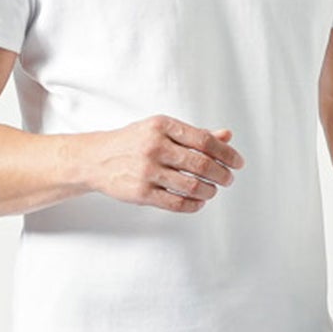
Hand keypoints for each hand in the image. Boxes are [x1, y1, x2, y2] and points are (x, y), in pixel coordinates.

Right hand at [87, 116, 243, 211]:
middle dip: (221, 174)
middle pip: (201, 164)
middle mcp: (154, 146)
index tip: (237, 162)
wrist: (95, 159)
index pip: (204, 140)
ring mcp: (147, 171)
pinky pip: (176, 203)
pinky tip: (198, 202)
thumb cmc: (133, 142)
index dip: (226, 153)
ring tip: (212, 190)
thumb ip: (194, 134)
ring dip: (209, 191)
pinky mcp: (141, 193)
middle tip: (228, 179)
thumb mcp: (161, 130)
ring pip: (191, 185)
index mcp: (162, 126)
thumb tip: (226, 136)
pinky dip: (193, 205)